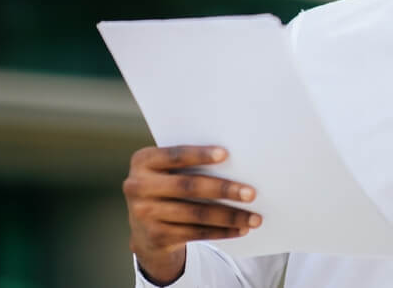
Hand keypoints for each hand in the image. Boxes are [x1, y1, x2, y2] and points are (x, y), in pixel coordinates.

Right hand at [123, 145, 260, 284]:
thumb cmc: (167, 186)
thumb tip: (236, 163)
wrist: (143, 227)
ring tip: (254, 217)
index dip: (200, 154)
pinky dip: (222, 231)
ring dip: (230, 216)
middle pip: (188, 186)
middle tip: (251, 193)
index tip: (226, 154)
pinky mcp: (156, 237)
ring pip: (196, 214)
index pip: (175, 155)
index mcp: (143, 161)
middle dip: (224, 189)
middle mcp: (138, 187)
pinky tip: (241, 228)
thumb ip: (188, 164)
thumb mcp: (166, 171)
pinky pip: (196, 233)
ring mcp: (145, 214)